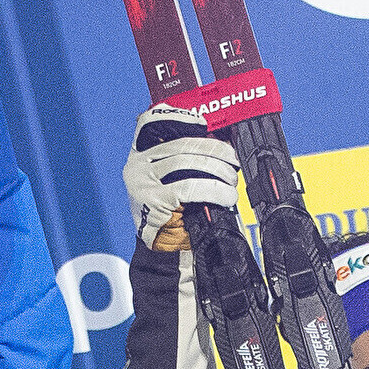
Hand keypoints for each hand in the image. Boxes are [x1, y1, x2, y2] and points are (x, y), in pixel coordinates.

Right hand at [121, 104, 238, 252]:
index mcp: (139, 155)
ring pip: (186, 163)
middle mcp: (136, 165)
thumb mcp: (173, 181)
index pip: (150, 121)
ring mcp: (142, 183)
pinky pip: (189, 187)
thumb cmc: (173, 215)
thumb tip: (219, 143)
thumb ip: (186, 160)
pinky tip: (226, 197)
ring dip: (217, 171)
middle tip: (232, 161)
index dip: (177, 116)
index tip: (203, 122)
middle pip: (180, 143)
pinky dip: (213, 190)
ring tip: (231, 182)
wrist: (162, 251)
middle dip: (213, 149)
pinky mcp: (153, 201)